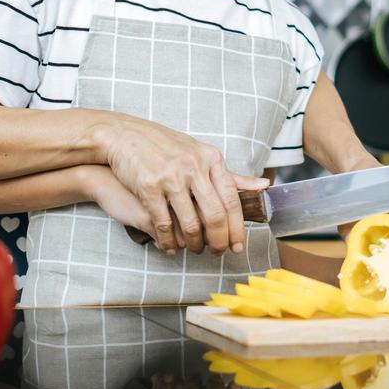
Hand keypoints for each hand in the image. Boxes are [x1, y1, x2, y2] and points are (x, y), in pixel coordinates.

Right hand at [92, 114, 267, 256]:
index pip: (232, 199)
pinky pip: (164, 223)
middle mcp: (194, 167)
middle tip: (217, 252)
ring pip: (190, 224)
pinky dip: (168, 241)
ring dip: (194, 244)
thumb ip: (230, 175)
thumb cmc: (164, 146)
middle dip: (218, 241)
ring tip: (194, 250)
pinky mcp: (149, 187)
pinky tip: (169, 247)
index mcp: (210, 158)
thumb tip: (264, 185)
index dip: (237, 227)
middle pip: (215, 215)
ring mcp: (171, 177)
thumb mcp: (201, 154)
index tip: (238, 245)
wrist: (124, 135)